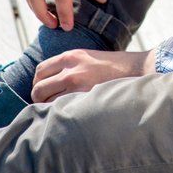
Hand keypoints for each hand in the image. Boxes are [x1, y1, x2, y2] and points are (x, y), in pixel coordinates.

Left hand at [31, 49, 156, 103]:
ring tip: (57, 112)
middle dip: (38, 98)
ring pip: (46, 101)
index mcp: (70, 56)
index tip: (43, 90)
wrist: (135, 69)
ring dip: (47, 109)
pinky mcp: (83, 96)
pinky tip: (66, 116)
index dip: (38, 82)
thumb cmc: (112, 66)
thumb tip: (51, 82)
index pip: (40, 70)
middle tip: (46, 104)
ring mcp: (76, 83)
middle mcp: (70, 68)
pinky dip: (58, 114)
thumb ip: (69, 66)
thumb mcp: (88, 57)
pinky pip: (60, 109)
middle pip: (38, 87)